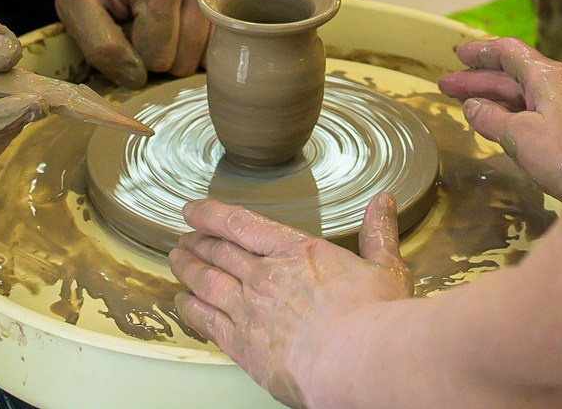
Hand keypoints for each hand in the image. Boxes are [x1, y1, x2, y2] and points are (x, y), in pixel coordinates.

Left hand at [59, 0, 229, 85]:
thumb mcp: (76, 4)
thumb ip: (99, 44)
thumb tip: (138, 78)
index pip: (155, 52)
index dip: (133, 52)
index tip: (123, 26)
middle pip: (182, 62)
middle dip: (157, 56)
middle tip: (142, 27)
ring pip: (204, 61)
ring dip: (179, 54)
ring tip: (163, 26)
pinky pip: (224, 48)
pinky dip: (201, 48)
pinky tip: (184, 26)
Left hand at [171, 194, 410, 407]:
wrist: (357, 360)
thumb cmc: (374, 318)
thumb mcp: (386, 267)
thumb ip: (379, 233)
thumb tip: (383, 202)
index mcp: (297, 252)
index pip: (242, 225)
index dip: (212, 214)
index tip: (193, 209)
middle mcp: (266, 276)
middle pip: (219, 253)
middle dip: (197, 242)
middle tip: (184, 238)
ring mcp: (250, 310)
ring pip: (206, 282)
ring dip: (187, 269)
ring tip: (176, 261)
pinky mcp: (243, 345)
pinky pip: (206, 321)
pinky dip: (189, 308)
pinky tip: (182, 302)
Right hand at [436, 37, 561, 202]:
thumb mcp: (520, 136)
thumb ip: (491, 119)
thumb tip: (472, 107)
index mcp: (546, 76)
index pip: (508, 52)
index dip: (481, 52)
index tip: (459, 55)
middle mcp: (557, 84)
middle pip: (511, 74)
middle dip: (477, 79)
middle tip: (447, 85)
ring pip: (521, 94)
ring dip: (491, 98)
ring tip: (463, 104)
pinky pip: (533, 111)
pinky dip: (509, 113)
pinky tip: (495, 123)